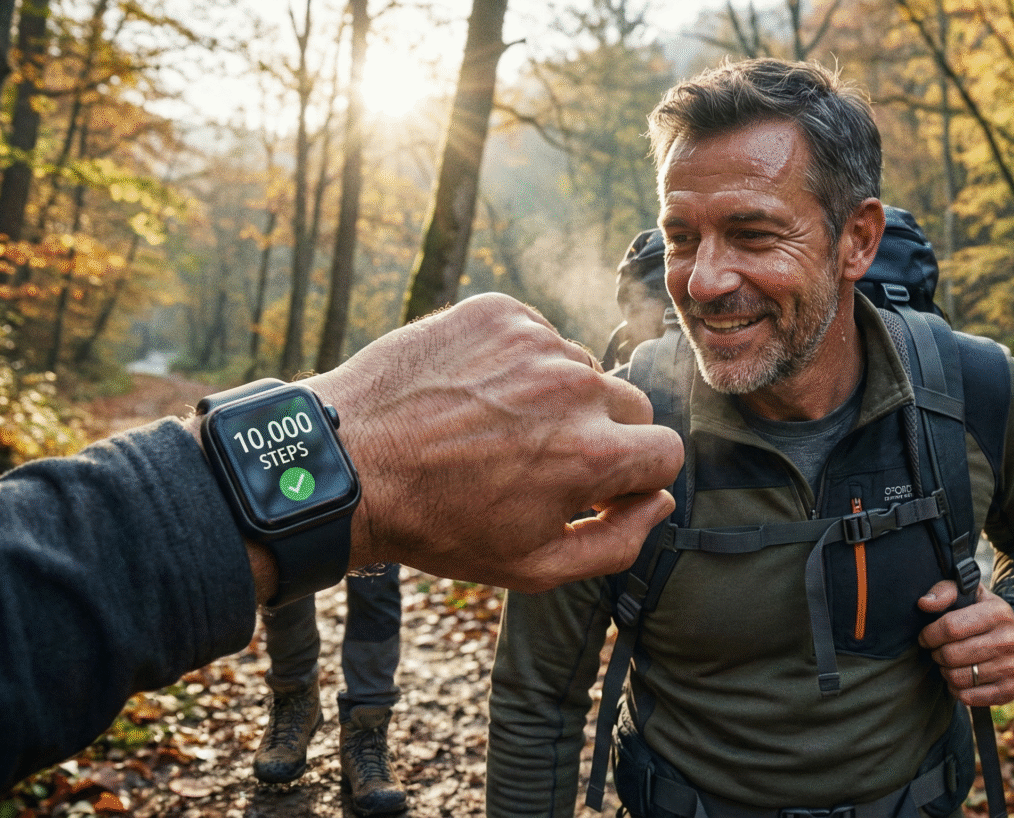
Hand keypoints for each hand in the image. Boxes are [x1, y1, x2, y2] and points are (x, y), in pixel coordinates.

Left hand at [307, 293, 683, 592]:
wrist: (346, 466)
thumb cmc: (440, 525)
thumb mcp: (535, 566)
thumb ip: (617, 542)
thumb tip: (659, 503)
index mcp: (595, 453)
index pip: (666, 451)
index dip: (636, 477)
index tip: (597, 488)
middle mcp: (575, 387)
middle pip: (630, 406)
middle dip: (603, 435)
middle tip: (542, 460)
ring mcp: (535, 342)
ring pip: (579, 369)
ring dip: (555, 397)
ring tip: (493, 428)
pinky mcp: (497, 312)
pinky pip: (535, 335)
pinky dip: (516, 362)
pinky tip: (474, 394)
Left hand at [916, 580, 1013, 706]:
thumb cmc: (986, 616)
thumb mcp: (971, 596)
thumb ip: (945, 591)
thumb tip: (924, 603)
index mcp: (998, 613)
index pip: (950, 627)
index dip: (930, 634)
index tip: (926, 637)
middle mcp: (1009, 640)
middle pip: (951, 655)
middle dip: (936, 654)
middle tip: (938, 651)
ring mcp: (1011, 667)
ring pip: (957, 677)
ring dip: (945, 672)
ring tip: (950, 663)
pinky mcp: (1009, 690)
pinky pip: (967, 697)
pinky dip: (956, 689)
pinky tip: (961, 678)